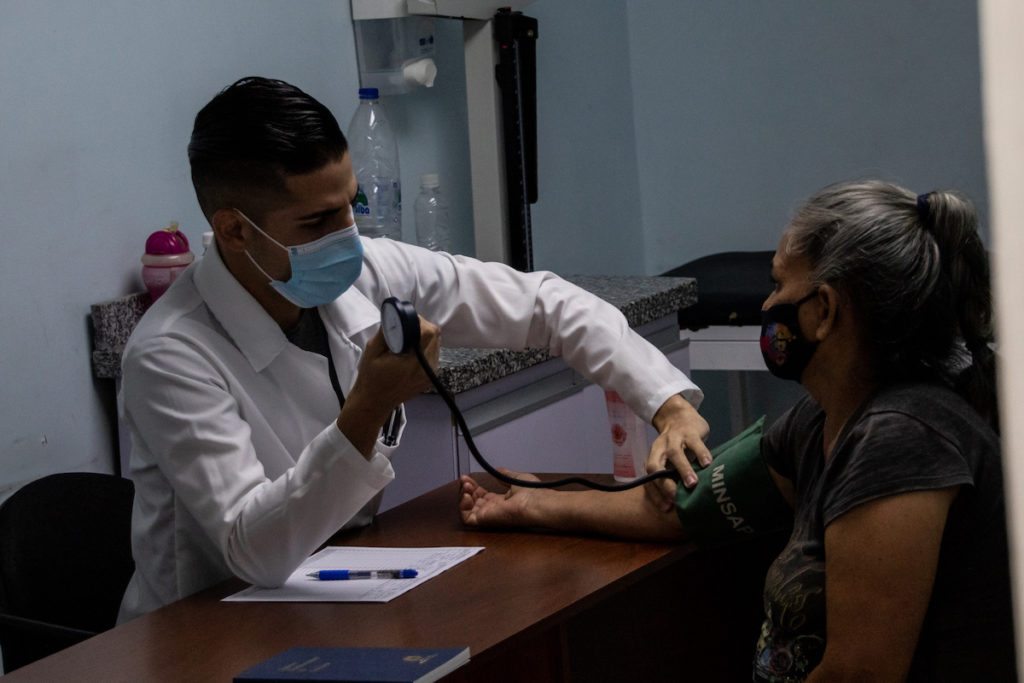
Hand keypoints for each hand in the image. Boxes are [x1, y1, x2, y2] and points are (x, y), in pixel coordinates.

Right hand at [349, 315, 440, 412]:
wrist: (374, 403)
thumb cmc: (370, 378)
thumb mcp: (372, 351)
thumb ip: (386, 332)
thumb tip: (396, 314)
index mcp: (413, 363)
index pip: (429, 334)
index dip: (419, 321)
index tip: (406, 320)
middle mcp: (427, 369)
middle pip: (435, 336)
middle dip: (422, 327)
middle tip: (405, 327)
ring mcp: (431, 374)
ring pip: (436, 344)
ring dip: (424, 337)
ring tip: (407, 339)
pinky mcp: (431, 377)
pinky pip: (433, 354)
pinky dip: (424, 347)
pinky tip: (410, 350)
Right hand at [459, 470, 544, 526]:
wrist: (536, 501)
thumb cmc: (532, 492)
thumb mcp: (516, 478)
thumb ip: (505, 475)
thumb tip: (498, 470)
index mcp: (501, 501)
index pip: (482, 495)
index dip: (473, 486)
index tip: (468, 477)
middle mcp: (494, 509)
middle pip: (473, 501)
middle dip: (466, 489)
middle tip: (465, 479)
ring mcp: (489, 515)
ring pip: (467, 510)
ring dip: (463, 496)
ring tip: (466, 485)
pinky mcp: (485, 520)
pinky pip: (467, 518)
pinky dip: (462, 507)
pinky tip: (467, 495)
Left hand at [645, 395, 710, 511]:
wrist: (679, 415)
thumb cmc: (677, 446)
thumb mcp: (671, 460)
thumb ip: (673, 477)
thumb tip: (682, 504)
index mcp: (654, 457)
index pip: (649, 478)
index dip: (655, 493)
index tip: (665, 508)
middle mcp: (660, 448)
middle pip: (655, 466)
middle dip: (664, 484)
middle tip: (675, 500)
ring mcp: (674, 438)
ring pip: (675, 453)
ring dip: (683, 469)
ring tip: (692, 484)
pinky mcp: (689, 431)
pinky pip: (694, 442)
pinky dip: (700, 453)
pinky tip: (708, 464)